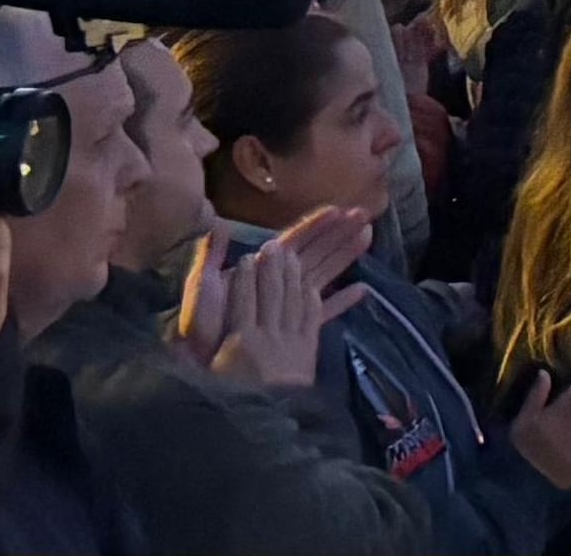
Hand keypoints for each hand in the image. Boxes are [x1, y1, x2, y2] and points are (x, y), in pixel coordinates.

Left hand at [177, 213, 368, 386]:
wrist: (204, 361)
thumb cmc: (202, 324)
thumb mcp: (203, 286)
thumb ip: (211, 257)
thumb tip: (220, 225)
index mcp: (262, 269)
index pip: (294, 240)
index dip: (316, 225)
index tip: (338, 209)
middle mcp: (280, 282)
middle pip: (316, 252)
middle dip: (339, 232)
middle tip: (364, 214)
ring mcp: (290, 305)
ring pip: (325, 273)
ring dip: (345, 255)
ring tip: (368, 236)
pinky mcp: (296, 328)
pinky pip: (325, 310)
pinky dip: (343, 300)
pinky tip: (362, 290)